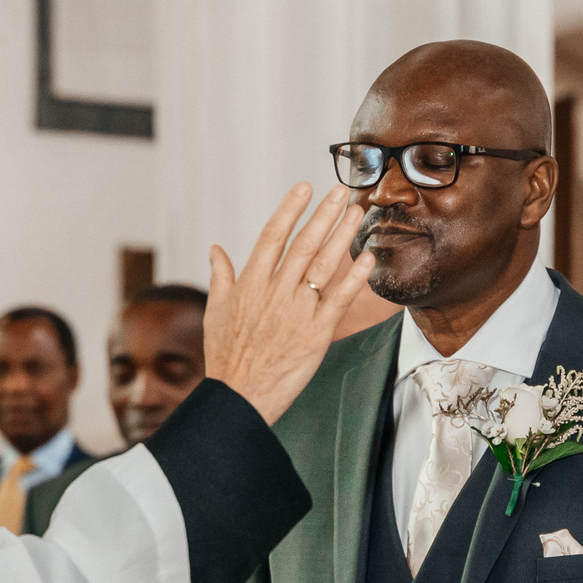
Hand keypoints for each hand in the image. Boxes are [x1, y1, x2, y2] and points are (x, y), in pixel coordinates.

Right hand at [204, 184, 367, 425]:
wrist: (239, 396)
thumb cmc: (226, 356)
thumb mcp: (214, 311)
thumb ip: (221, 276)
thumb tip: (215, 249)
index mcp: (250, 283)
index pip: (272, 236)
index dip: (290, 209)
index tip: (305, 187)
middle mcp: (275, 292)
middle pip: (304, 244)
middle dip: (324, 214)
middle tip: (343, 191)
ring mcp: (297, 311)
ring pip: (324, 265)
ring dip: (343, 236)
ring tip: (358, 213)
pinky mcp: (317, 333)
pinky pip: (339, 299)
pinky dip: (354, 277)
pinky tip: (368, 258)